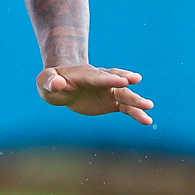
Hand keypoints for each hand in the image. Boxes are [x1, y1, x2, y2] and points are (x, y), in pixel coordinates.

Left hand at [39, 64, 153, 125]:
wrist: (62, 84)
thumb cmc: (52, 81)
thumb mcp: (45, 80)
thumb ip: (50, 81)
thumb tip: (58, 84)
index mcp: (86, 74)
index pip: (99, 76)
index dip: (110, 78)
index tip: (123, 80)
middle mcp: (101, 80)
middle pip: (115, 81)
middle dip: (126, 81)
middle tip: (137, 80)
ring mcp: (108, 91)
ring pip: (125, 95)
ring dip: (136, 100)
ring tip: (149, 107)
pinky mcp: (111, 102)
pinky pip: (126, 108)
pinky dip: (136, 113)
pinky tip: (147, 120)